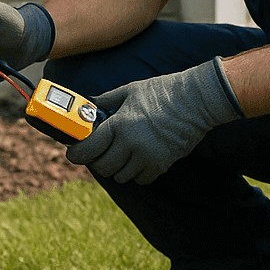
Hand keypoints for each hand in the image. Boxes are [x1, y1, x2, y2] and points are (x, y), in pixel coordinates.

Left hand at [67, 58, 242, 183]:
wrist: (196, 100)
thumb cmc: (163, 91)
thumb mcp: (130, 90)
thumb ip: (108, 100)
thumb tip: (91, 104)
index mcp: (120, 124)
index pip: (89, 148)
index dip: (77, 154)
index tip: (73, 154)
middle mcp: (132, 144)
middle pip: (103, 167)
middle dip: (97, 162)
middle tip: (98, 154)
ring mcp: (148, 157)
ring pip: (121, 176)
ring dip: (117, 168)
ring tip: (120, 155)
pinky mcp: (162, 164)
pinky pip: (141, 179)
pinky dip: (136, 173)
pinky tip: (138, 160)